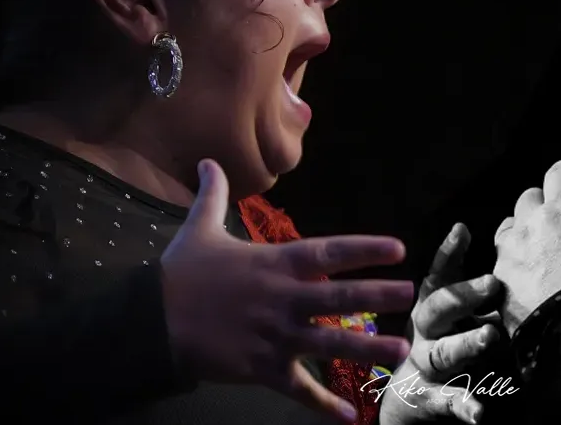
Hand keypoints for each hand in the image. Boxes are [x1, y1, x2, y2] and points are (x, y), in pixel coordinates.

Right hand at [161, 159, 415, 422]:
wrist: (149, 321)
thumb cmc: (180, 274)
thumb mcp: (198, 229)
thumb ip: (214, 195)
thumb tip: (208, 161)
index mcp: (275, 264)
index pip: (329, 252)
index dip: (365, 249)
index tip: (398, 249)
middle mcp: (282, 299)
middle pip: (338, 298)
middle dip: (377, 295)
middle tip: (410, 294)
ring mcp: (274, 336)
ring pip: (330, 345)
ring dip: (368, 348)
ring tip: (401, 350)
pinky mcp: (262, 368)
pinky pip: (299, 389)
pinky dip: (323, 404)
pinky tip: (350, 417)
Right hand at [377, 224, 501, 424]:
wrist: (407, 395)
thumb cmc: (438, 338)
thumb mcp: (444, 306)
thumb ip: (456, 275)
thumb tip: (463, 228)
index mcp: (429, 305)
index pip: (438, 275)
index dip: (448, 254)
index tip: (462, 232)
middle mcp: (424, 331)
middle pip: (438, 309)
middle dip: (463, 296)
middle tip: (492, 283)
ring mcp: (426, 363)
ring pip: (444, 352)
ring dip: (466, 343)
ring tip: (490, 336)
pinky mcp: (430, 397)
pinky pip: (448, 400)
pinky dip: (464, 405)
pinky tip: (480, 412)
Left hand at [493, 159, 560, 335]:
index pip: (560, 171)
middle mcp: (530, 223)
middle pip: (531, 195)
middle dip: (545, 202)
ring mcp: (509, 250)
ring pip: (509, 223)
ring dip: (523, 227)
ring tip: (539, 245)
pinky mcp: (498, 276)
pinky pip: (500, 256)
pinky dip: (512, 258)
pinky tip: (527, 273)